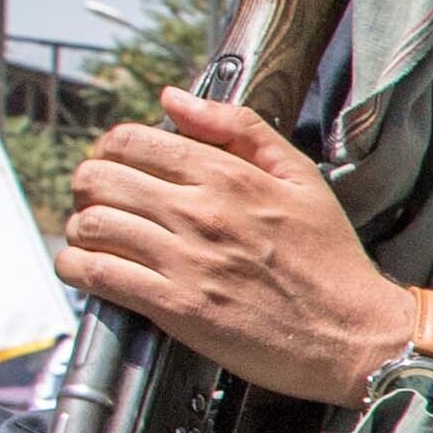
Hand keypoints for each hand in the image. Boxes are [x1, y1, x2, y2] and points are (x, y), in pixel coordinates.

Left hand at [58, 95, 406, 398]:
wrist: (354, 335)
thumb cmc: (332, 262)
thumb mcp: (301, 177)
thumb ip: (238, 128)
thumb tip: (173, 98)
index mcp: (228, 176)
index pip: (130, 140)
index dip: (109, 149)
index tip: (116, 165)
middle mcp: (200, 212)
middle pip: (98, 178)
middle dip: (88, 187)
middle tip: (100, 201)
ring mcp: (184, 260)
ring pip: (92, 225)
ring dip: (80, 229)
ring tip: (94, 237)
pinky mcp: (175, 306)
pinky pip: (97, 275)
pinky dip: (77, 269)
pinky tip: (87, 270)